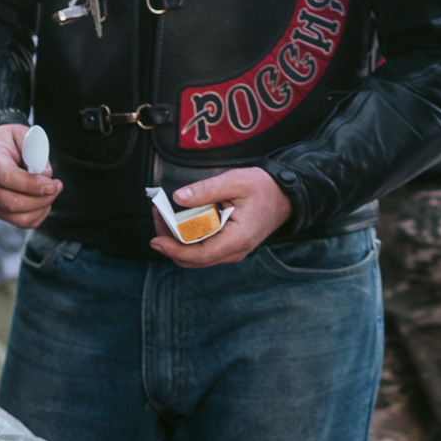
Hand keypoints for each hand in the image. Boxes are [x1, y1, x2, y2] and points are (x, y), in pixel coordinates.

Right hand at [0, 123, 62, 228]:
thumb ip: (36, 152)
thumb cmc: (10, 141)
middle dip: (40, 199)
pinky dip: (37, 215)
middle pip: (11, 202)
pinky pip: (20, 222)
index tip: (52, 185)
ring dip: (41, 208)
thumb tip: (46, 175)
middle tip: (56, 186)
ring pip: (16, 216)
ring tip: (52, 191)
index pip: (6, 177)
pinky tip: (43, 201)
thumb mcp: (23, 135)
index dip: (31, 184)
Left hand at [149, 168, 292, 267]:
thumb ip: (207, 189)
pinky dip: (187, 237)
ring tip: (165, 214)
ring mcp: (231, 251)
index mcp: (238, 238)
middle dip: (170, 241)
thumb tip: (179, 197)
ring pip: (195, 256)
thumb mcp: (235, 181)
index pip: (201, 255)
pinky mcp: (227, 246)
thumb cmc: (263, 188)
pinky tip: (179, 219)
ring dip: (177, 239)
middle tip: (158, 214)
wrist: (284, 196)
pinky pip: (202, 249)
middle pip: (193, 258)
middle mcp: (234, 251)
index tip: (156, 240)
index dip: (175, 250)